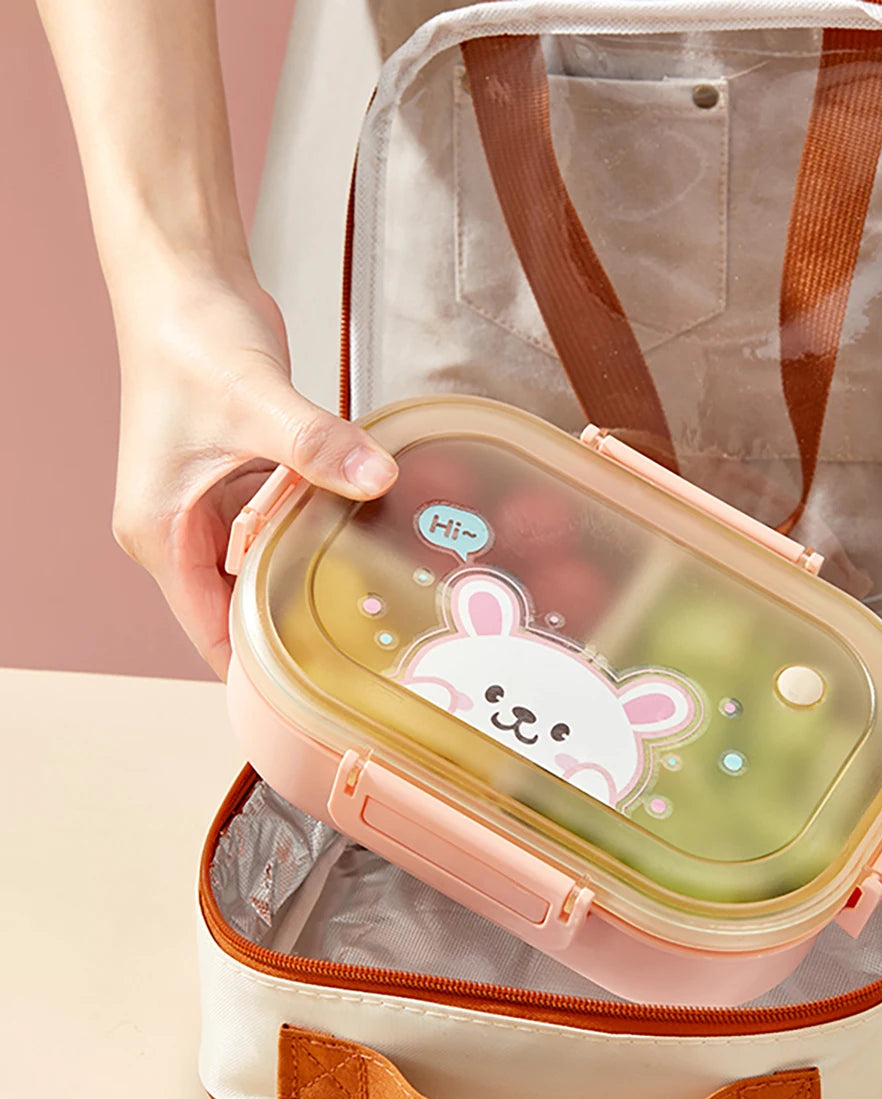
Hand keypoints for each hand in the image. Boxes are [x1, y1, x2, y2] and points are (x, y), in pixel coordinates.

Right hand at [110, 257, 396, 678]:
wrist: (186, 281)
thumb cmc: (189, 340)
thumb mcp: (257, 403)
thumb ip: (318, 447)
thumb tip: (376, 480)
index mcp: (159, 534)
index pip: (211, 633)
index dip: (261, 669)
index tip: (322, 687)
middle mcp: (178, 531)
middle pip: (241, 608)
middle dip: (297, 622)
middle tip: (371, 644)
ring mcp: (208, 507)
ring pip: (265, 567)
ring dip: (309, 573)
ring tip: (376, 602)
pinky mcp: (238, 480)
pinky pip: (280, 526)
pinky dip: (313, 531)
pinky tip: (359, 536)